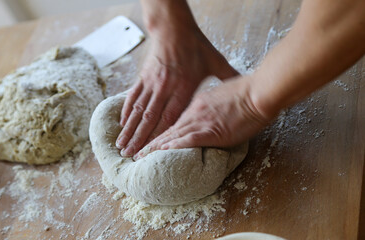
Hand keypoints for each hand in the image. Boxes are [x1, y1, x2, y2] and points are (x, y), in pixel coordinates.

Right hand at [116, 27, 237, 156]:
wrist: (175, 28)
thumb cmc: (196, 45)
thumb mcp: (215, 61)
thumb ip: (228, 76)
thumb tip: (244, 88)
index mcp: (184, 87)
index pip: (171, 117)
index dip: (161, 136)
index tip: (153, 152)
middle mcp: (165, 88)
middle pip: (151, 118)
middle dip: (140, 139)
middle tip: (130, 155)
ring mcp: (152, 82)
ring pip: (139, 110)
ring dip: (130, 129)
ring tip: (121, 145)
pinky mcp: (143, 76)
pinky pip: (133, 97)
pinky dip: (127, 111)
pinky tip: (122, 123)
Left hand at [134, 76, 276, 158]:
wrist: (257, 92)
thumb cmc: (248, 92)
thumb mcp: (226, 93)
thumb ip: (217, 102)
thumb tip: (216, 109)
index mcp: (199, 103)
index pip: (176, 119)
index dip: (163, 130)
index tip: (153, 137)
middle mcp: (195, 112)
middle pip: (169, 128)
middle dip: (152, 140)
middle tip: (138, 150)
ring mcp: (201, 120)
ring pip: (173, 135)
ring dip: (156, 147)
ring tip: (142, 155)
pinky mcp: (210, 130)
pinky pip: (186, 140)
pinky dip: (173, 147)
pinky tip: (161, 153)